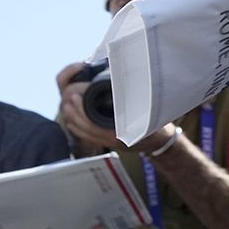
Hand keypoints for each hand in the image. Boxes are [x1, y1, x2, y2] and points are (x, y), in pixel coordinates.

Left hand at [57, 62, 172, 152]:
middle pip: (84, 128)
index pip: (92, 124)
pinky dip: (78, 128)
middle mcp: (111, 139)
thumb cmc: (156, 127)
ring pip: (83, 133)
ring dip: (73, 120)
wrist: (161, 142)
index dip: (81, 110)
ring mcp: (108, 141)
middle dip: (74, 113)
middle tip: (70, 98)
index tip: (75, 96)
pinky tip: (73, 120)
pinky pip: (87, 137)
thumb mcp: (148, 113)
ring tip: (68, 105)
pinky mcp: (107, 140)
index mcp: (119, 134)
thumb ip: (135, 102)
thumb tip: (124, 85)